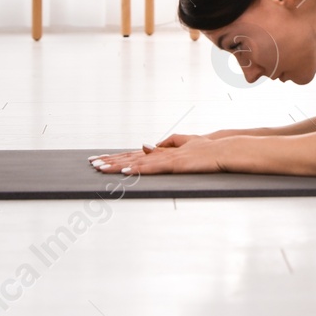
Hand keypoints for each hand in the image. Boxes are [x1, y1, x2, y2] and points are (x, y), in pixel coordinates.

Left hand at [88, 136, 227, 174]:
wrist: (225, 149)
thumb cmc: (207, 150)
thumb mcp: (185, 145)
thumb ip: (168, 144)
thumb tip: (148, 144)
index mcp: (162, 151)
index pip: (133, 154)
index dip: (116, 157)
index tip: (100, 159)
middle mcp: (161, 153)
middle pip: (130, 156)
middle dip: (109, 160)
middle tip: (91, 163)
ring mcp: (167, 158)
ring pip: (137, 162)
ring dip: (117, 165)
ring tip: (100, 168)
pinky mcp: (175, 164)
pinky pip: (153, 168)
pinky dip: (138, 169)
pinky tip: (125, 171)